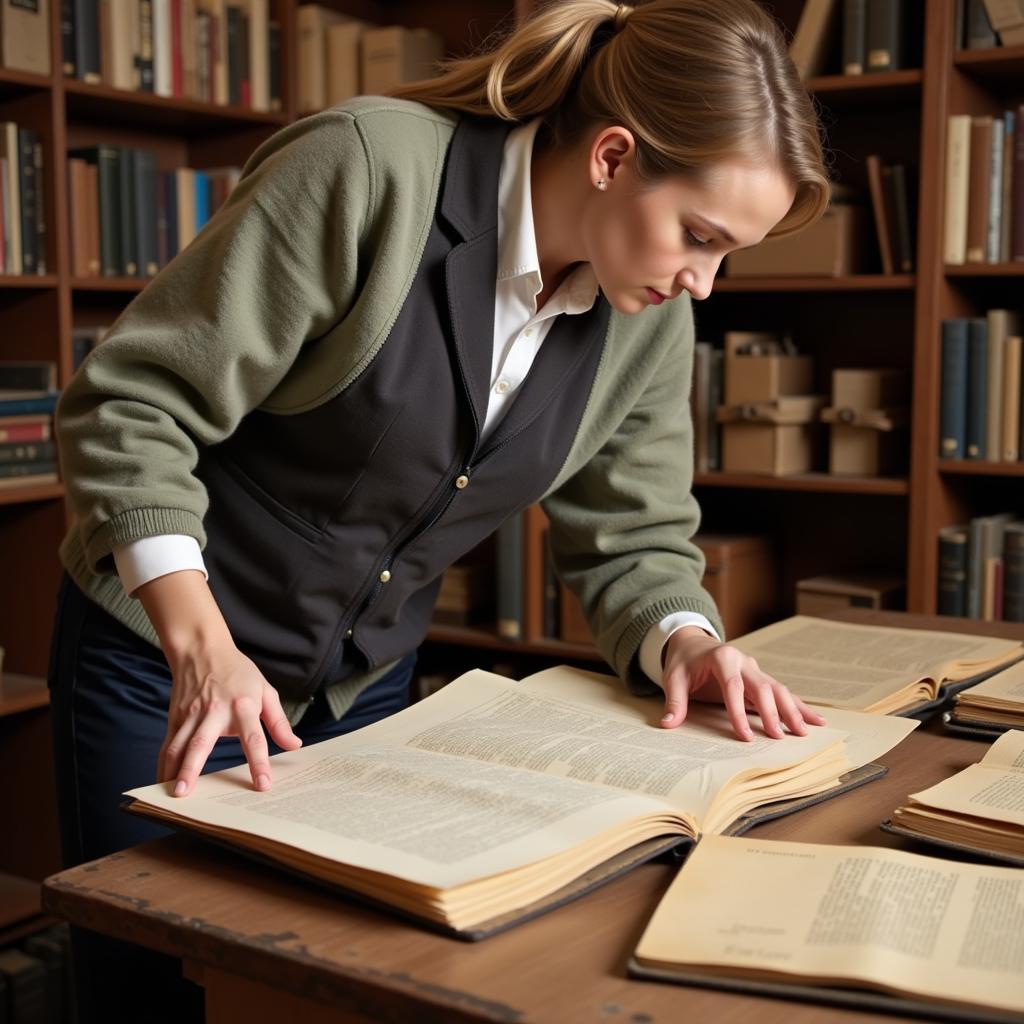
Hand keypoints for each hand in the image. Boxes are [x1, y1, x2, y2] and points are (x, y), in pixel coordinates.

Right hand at [136, 569, 301, 796]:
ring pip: (178, 746)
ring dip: (173, 771)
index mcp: (243, 706)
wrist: (203, 650)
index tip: (263, 785)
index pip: (254, 738)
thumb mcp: (266, 691)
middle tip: (186, 793)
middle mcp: (214, 711)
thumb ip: (279, 722)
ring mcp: (191, 714)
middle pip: (201, 743)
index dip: (259, 762)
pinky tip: (163, 783)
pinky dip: (164, 765)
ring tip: (172, 794)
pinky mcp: (176, 717)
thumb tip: (294, 746)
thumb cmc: (239, 673)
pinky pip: (168, 744)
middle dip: (192, 769)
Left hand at [660, 626, 826, 739]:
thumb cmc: (683, 662)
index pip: (733, 686)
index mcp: (722, 658)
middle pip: (762, 687)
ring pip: (778, 689)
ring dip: (792, 710)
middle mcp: (743, 661)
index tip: (745, 735)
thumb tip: (667, 725)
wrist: (693, 643)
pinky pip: (782, 692)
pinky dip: (799, 706)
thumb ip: (674, 701)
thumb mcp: (673, 678)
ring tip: (804, 731)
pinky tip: (815, 719)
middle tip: (779, 737)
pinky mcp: (760, 678)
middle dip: (772, 712)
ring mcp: (755, 669)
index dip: (738, 711)